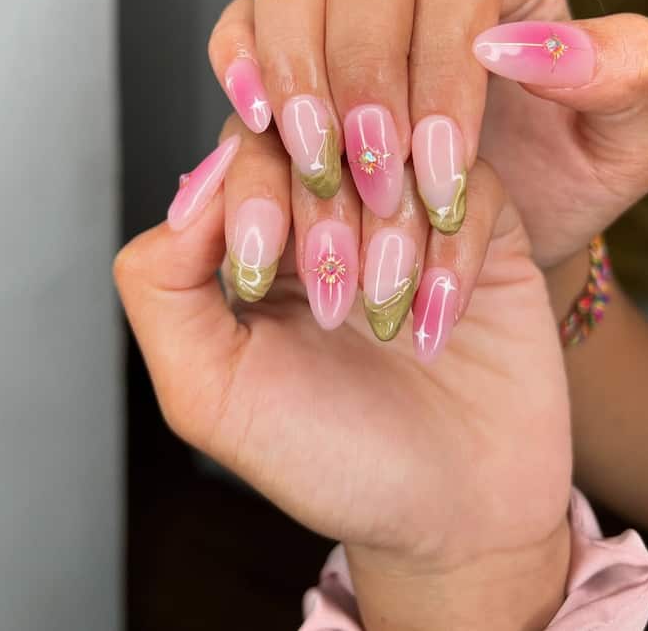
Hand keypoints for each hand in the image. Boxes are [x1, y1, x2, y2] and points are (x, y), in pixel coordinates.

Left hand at [114, 117, 570, 629]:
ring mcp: (413, 211)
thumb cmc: (329, 457)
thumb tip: (190, 189)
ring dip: (393, 237)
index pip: (246, 148)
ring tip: (392, 320)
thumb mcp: (211, 388)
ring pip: (400, 151)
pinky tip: (441, 321)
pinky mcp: (484, 227)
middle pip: (324, 134)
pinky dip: (452, 252)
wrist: (451, 514)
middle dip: (327, 219)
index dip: (255, 192)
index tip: (267, 270)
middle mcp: (335, 211)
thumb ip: (163, 286)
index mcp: (260, 236)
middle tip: (341, 309)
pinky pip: (474, 185)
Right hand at [208, 0, 647, 270]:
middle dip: (365, 59)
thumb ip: (625, 79)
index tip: (443, 160)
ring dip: (295, 59)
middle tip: (379, 163)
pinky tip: (259, 122)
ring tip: (319, 157)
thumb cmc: (561, 178)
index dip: (444, 60)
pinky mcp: (286, 45)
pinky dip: (238, 58)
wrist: (503, 225)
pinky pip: (242, 15)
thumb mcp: (626, 143)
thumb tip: (528, 45)